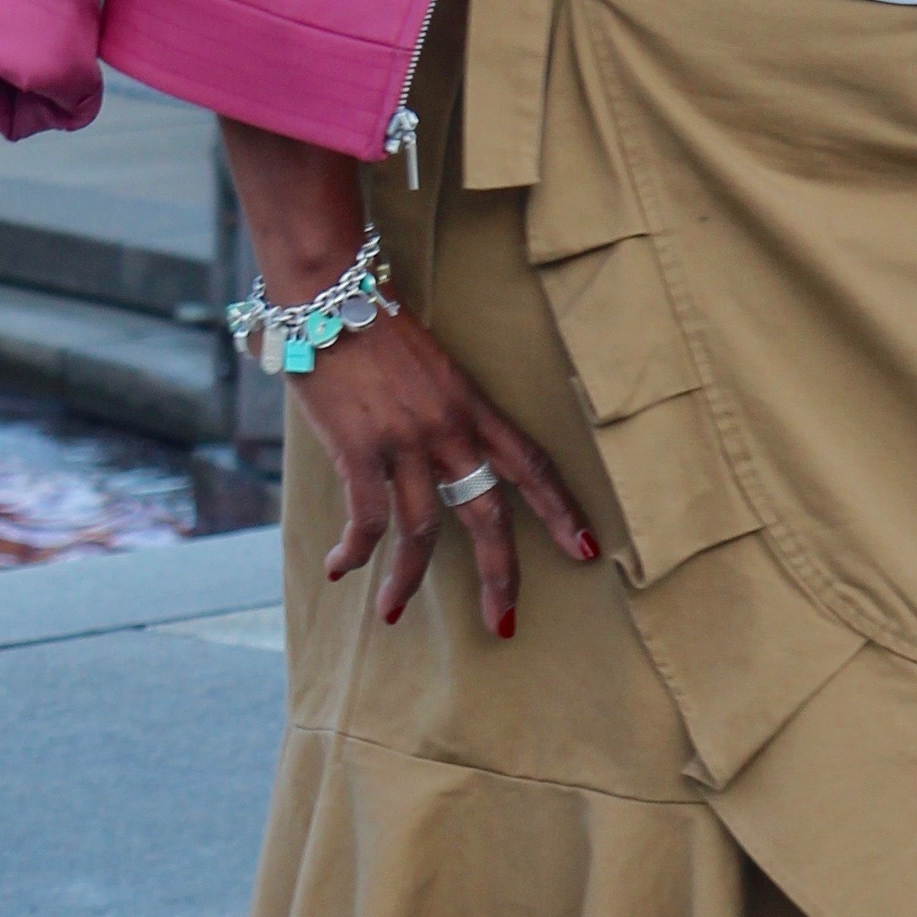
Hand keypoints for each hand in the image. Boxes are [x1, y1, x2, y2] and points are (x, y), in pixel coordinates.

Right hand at [216, 119, 597, 636]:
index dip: (563, 511)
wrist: (327, 293)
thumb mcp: (430, 370)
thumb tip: (440, 459)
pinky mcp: (358, 448)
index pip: (533, 464)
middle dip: (500, 575)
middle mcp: (449, 428)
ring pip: (420, 531)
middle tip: (503, 623)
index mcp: (474, 405)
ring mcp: (404, 441)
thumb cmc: (373, 328)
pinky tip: (339, 568)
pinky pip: (365, 517)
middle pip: (488, 514)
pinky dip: (354, 551)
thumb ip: (443, 413)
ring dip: (405, 580)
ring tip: (391, 614)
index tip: (589, 551)